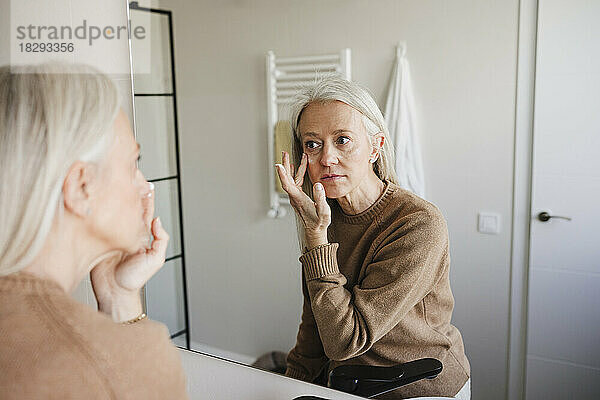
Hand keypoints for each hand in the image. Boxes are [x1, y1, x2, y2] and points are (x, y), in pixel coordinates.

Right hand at [90, 184, 168, 322]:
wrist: (114, 292)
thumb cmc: (134, 280)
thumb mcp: (156, 260)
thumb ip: (161, 240)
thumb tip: (157, 221)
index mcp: (141, 235)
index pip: (146, 211)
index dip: (147, 197)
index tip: (147, 183)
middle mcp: (127, 231)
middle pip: (129, 206)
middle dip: (131, 191)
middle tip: (132, 175)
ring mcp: (112, 233)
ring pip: (114, 210)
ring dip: (116, 196)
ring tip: (118, 181)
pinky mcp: (99, 237)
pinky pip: (100, 220)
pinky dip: (101, 208)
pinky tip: (100, 197)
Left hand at [275, 151, 329, 247]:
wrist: (315, 230)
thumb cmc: (319, 222)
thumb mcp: (323, 211)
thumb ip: (320, 198)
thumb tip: (318, 185)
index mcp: (298, 199)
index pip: (288, 185)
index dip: (283, 175)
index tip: (279, 165)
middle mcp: (294, 197)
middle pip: (287, 179)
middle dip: (285, 165)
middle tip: (284, 153)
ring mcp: (295, 196)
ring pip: (290, 179)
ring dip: (289, 167)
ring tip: (288, 156)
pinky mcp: (298, 196)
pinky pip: (295, 182)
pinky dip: (295, 173)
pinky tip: (295, 168)